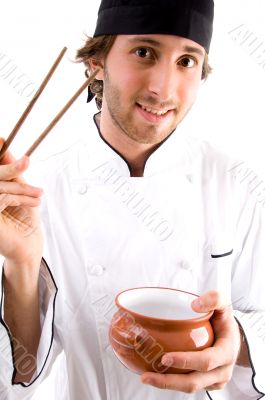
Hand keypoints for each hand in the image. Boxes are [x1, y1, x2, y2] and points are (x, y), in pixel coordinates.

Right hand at [0, 138, 42, 269]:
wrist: (27, 245)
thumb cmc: (23, 218)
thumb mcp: (18, 189)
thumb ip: (11, 170)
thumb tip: (4, 144)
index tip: (2, 139)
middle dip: (10, 168)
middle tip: (27, 161)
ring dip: (23, 188)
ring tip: (39, 193)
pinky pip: (2, 198)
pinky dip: (21, 197)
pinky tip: (35, 202)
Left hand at [141, 291, 241, 392]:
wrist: (232, 336)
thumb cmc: (225, 320)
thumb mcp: (224, 305)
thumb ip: (214, 299)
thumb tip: (195, 304)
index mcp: (226, 352)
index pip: (206, 361)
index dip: (186, 361)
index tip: (165, 358)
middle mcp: (221, 371)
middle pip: (194, 382)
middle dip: (169, 381)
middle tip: (148, 375)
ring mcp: (214, 380)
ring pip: (189, 387)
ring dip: (166, 384)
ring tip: (146, 377)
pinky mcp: (206, 384)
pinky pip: (188, 386)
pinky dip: (171, 382)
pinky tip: (155, 375)